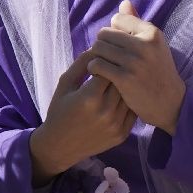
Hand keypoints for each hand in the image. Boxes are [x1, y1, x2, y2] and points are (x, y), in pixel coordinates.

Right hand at [29, 49, 135, 182]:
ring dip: (128, 85)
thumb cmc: (59, 111)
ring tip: (123, 78)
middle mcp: (106, 111)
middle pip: (122, 80)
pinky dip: (130, 101)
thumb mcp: (65, 84)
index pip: (108, 67)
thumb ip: (81, 63)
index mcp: (89, 97)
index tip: (106, 57)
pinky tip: (125, 95)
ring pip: (130, 94)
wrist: (60, 146)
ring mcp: (116, 124)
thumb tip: (98, 46)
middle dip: (119, 70)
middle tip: (117, 65)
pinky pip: (133, 111)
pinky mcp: (123, 134)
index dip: (108, 60)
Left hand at [87, 1, 185, 134]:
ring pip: (98, 48)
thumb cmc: (159, 72)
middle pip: (104, 34)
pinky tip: (99, 74)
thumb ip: (137, 23)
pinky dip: (94, 68)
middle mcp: (144, 44)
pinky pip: (97, 65)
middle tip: (106, 57)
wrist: (170, 103)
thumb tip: (124, 3)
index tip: (117, 46)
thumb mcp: (153, 45)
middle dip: (102, 44)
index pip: (117, 20)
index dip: (113, 32)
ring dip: (96, 56)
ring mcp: (134, 62)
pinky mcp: (124, 79)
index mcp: (152, 33)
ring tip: (102, 65)